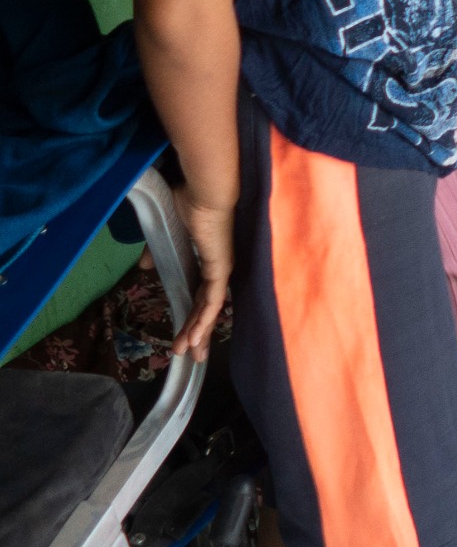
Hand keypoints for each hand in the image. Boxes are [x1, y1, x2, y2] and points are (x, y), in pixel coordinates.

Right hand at [171, 188, 232, 359]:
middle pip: (209, 309)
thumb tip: (144, 268)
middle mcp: (218, 268)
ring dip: (198, 331)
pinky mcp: (221, 266)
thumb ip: (156, 253)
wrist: (205, 189)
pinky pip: (213, 299)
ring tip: (188, 353)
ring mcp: (221, 269)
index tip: (185, 339)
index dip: (194, 318)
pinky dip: (204, 318)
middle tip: (193, 357)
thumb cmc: (187, 203)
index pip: (202, 297)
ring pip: (211, 309)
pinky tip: (195, 335)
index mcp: (207, 262)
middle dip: (200, 334)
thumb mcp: (166, 236)